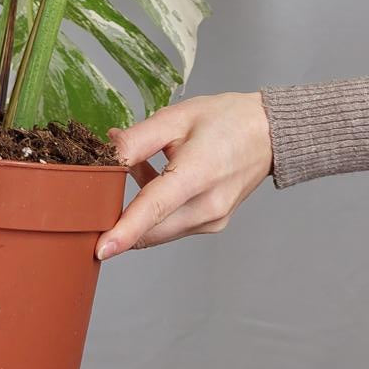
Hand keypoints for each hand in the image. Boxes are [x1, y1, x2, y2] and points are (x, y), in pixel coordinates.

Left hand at [96, 93, 273, 259]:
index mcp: (198, 174)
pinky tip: (159, 177)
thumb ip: (137, 140)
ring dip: (139, 210)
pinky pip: (172, 225)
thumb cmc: (225, 120)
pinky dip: (157, 209)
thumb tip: (105, 155)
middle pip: (151, 230)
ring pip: (159, 230)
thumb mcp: (176, 118)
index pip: (155, 208)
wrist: (268, 134)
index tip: (102, 250)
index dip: (125, 231)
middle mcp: (207, 206)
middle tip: (101, 190)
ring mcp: (212, 220)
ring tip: (142, 165)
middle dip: (120, 221)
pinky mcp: (212, 224)